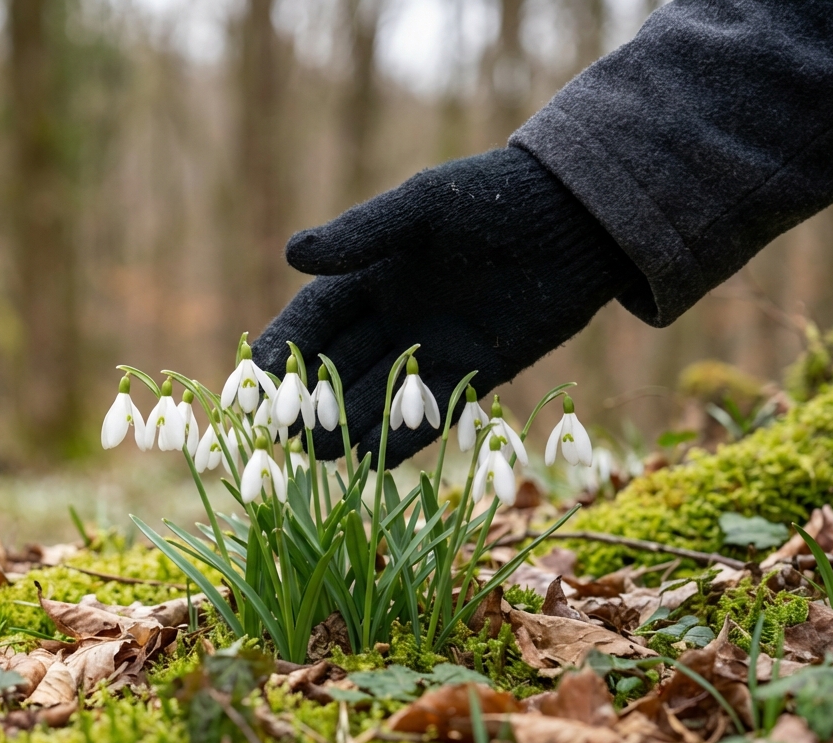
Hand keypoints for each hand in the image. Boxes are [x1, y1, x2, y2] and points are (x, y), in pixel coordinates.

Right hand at [253, 147, 641, 465]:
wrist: (578, 218)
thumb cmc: (495, 195)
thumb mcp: (424, 207)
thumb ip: (363, 234)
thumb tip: (292, 255)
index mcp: (372, 273)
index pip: (315, 319)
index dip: (285, 348)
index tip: (255, 381)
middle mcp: (394, 316)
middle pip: (338, 364)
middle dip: (308, 399)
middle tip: (280, 434)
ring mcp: (433, 347)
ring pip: (377, 394)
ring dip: (347, 424)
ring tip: (319, 454)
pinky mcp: (476, 372)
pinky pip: (430, 410)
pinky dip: (402, 435)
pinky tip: (374, 457)